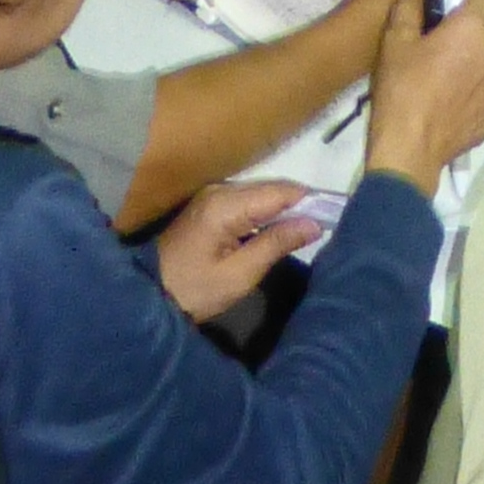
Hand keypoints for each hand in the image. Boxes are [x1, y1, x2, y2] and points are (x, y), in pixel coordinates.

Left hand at [155, 180, 316, 322]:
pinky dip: (266, 213)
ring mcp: (213, 195)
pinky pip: (247, 201)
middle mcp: (220, 190)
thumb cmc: (193, 290)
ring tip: (306, 230)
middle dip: (298, 205)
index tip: (334, 216)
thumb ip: (275, 245)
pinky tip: (278, 231)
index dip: (310, 202)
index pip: (280, 192)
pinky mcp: (209, 205)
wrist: (149, 294)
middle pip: (271, 189)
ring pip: (261, 194)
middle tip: (324, 227)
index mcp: (225, 205)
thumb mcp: (238, 276)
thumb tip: (313, 224)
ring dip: (283, 210)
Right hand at [365, 0, 483, 195]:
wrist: (409, 151)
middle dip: (465, 36)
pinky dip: (473, 94)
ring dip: (471, 65)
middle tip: (435, 50)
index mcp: (472, 30)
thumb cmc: (401, 89)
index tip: (447, 13)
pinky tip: (448, 106)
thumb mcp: (395, 42)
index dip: (467, 0)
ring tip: (441, 83)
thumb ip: (408, 8)